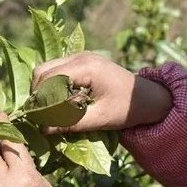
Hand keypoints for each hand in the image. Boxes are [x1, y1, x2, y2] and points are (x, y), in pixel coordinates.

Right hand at [32, 51, 172, 132]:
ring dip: (43, 90)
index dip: (40, 100)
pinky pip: (56, 71)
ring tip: (50, 111)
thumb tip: (43, 129)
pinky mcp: (80, 61)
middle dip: (38, 94)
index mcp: (86, 67)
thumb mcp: (100, 118)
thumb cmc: (128, 108)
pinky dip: (52, 86)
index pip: (48, 80)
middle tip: (41, 116)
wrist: (149, 97)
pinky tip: (60, 102)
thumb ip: (71, 123)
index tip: (39, 120)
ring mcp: (79, 56)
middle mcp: (79, 56)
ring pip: (46, 69)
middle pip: (42, 71)